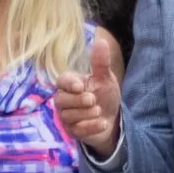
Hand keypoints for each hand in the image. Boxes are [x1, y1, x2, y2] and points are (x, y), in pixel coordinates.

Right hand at [53, 34, 123, 158]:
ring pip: (68, 115)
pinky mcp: (72, 131)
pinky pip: (77, 130)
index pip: (61, 81)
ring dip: (86, 114)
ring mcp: (66, 116)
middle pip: (61, 100)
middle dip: (78, 101)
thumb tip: (101, 41)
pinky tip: (103, 123)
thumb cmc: (105, 95)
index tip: (80, 86)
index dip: (68, 84)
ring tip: (99, 110)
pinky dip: (91, 126)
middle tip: (93, 99)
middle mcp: (64, 100)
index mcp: (70, 84)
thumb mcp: (105, 79)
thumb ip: (101, 63)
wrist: (112, 119)